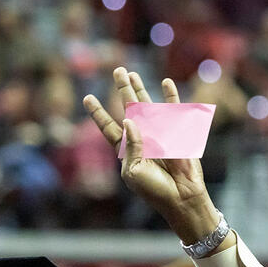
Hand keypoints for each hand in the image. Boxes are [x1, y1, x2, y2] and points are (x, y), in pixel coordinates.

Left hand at [84, 68, 221, 244]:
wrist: (180, 197)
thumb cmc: (153, 189)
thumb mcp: (133, 171)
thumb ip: (131, 145)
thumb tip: (129, 118)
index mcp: (126, 150)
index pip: (109, 127)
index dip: (98, 113)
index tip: (87, 97)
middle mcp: (140, 138)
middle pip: (128, 108)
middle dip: (122, 89)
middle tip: (117, 69)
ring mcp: (158, 133)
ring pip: (147, 105)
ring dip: (140, 89)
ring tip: (132, 73)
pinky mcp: (177, 132)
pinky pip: (173, 109)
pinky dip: (170, 96)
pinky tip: (165, 82)